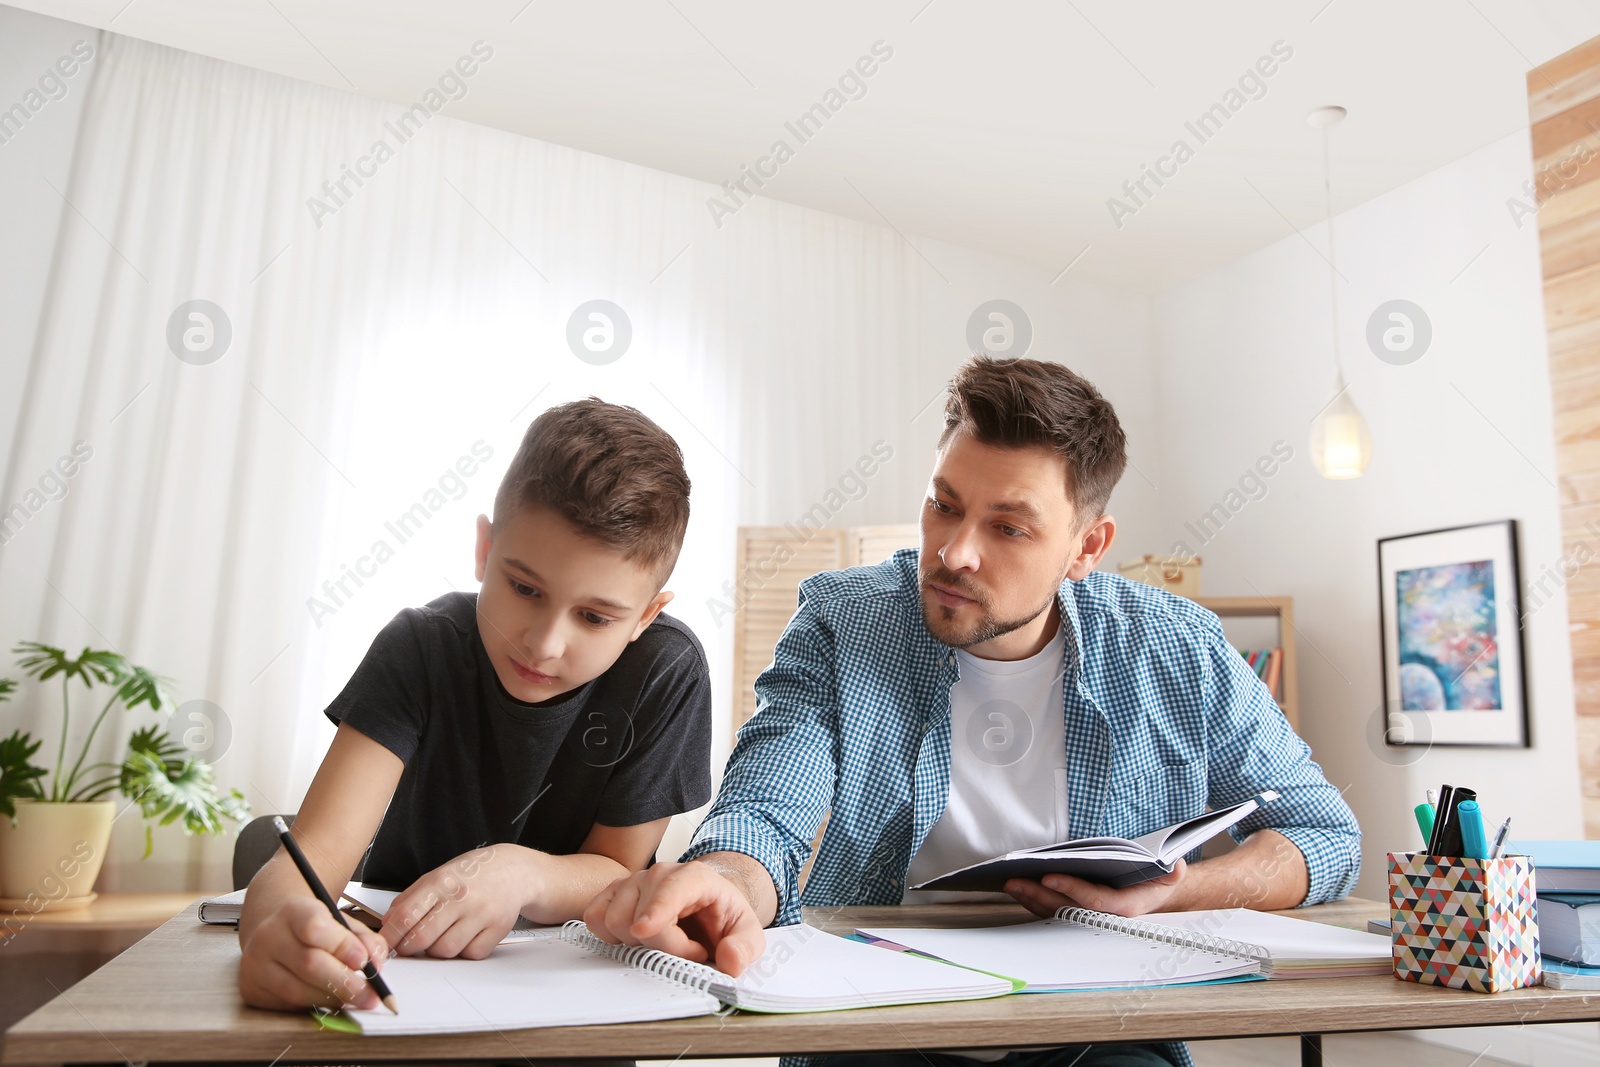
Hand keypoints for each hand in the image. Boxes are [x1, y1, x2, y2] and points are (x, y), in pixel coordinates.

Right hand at [238, 895, 390, 1010]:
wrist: (275, 930)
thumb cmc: (313, 927)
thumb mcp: (342, 922)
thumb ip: (365, 939)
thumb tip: (376, 964)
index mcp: (293, 911)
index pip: (315, 928)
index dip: (342, 946)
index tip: (364, 961)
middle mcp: (268, 935)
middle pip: (309, 964)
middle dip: (345, 983)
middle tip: (370, 994)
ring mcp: (255, 964)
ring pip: (298, 990)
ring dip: (332, 998)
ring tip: (354, 999)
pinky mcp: (250, 988)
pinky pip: (287, 1004)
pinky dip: (314, 1005)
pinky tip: (328, 1000)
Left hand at [382, 845, 531, 958]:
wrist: (514, 870)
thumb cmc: (472, 874)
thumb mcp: (438, 875)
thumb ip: (410, 898)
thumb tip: (388, 924)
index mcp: (442, 882)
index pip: (407, 915)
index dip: (390, 935)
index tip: (384, 944)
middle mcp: (462, 897)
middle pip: (423, 938)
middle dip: (409, 948)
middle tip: (408, 946)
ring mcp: (481, 913)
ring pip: (446, 951)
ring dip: (437, 950)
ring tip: (441, 937)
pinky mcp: (498, 929)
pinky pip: (471, 955)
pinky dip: (463, 952)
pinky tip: (465, 937)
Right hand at [583, 860, 765, 975]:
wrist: (708, 904)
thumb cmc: (722, 914)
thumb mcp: (747, 931)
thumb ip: (744, 947)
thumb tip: (730, 961)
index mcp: (695, 878)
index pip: (670, 890)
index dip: (656, 911)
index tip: (644, 930)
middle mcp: (659, 875)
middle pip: (639, 918)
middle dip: (661, 947)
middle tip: (688, 950)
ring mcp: (634, 883)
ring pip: (613, 920)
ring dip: (635, 944)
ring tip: (662, 942)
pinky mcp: (614, 895)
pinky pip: (595, 918)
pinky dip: (610, 936)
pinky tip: (635, 939)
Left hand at [1005, 859, 1187, 918]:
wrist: (1155, 893)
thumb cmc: (1158, 880)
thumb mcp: (1171, 873)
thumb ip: (1173, 870)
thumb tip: (1174, 865)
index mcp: (1126, 908)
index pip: (1095, 901)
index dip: (1072, 890)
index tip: (1049, 877)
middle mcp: (1104, 917)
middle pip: (1067, 909)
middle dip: (1040, 895)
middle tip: (1016, 880)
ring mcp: (1088, 916)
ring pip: (1056, 912)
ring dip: (1031, 899)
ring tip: (1010, 882)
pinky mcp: (1077, 912)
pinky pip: (1053, 909)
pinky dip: (1034, 900)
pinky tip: (1019, 888)